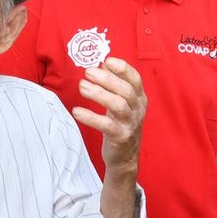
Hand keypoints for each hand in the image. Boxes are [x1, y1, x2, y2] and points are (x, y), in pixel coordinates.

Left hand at [72, 57, 145, 172]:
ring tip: (82, 87)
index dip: (123, 69)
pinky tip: (77, 111)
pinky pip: (106, 125)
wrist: (124, 157)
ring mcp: (130, 124)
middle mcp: (138, 110)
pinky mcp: (120, 137)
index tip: (107, 61)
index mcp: (139, 99)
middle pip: (126, 90)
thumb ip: (113, 85)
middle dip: (106, 79)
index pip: (135, 79)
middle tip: (88, 72)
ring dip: (98, 94)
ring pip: (118, 105)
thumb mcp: (120, 103)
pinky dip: (91, 117)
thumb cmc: (120, 124)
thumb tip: (102, 64)